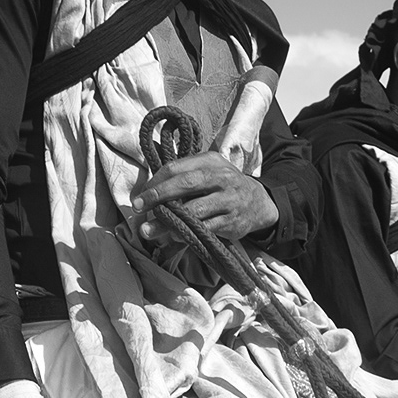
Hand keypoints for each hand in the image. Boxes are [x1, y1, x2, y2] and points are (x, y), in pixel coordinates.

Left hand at [132, 152, 277, 243]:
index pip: (176, 168)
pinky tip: (174, 236)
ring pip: (195, 210)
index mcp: (210, 161)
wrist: (258, 202)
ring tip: (149, 230)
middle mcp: (221, 178)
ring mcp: (228, 200)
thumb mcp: (209, 169)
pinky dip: (188, 233)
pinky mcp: (232, 221)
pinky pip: (207, 228)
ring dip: (169, 221)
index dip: (155, 182)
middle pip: (186, 184)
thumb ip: (183, 174)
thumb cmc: (223, 186)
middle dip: (158, 196)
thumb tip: (148, 189)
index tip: (140, 196)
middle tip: (138, 207)